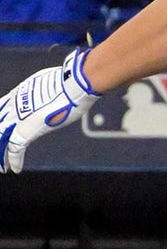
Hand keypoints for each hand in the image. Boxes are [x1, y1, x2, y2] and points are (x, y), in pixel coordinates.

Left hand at [0, 48, 100, 173]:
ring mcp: (19, 117)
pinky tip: (14, 169)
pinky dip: (14, 160)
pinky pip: (15, 148)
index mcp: (20, 92)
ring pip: (2, 139)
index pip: (2, 106)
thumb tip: (59, 87)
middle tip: (0, 146)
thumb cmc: (72, 80)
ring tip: (2, 166)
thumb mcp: (54, 82)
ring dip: (1, 154)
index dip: (1, 117)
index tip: (3, 124)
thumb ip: (47, 89)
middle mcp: (15, 105)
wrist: (76, 84)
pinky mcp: (26, 129)